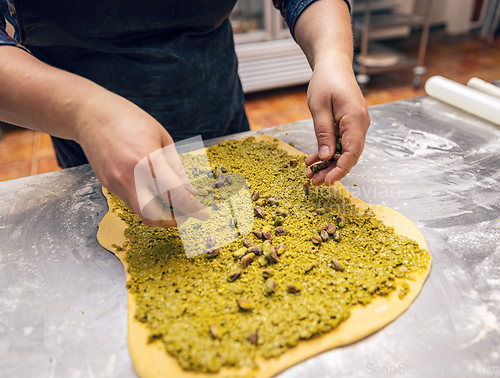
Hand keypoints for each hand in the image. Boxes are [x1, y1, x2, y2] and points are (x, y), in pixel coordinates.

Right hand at [75, 92, 208, 226]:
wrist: (90, 115)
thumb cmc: (130, 120)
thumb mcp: (162, 138)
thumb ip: (177, 168)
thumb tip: (191, 192)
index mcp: (148, 160)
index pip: (175, 194)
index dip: (192, 208)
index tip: (203, 214)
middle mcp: (130, 176)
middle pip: (154, 215)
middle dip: (173, 220)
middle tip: (186, 214)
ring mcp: (116, 183)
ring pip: (141, 212)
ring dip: (159, 213)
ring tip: (172, 203)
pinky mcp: (108, 185)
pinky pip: (131, 202)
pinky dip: (146, 202)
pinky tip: (153, 191)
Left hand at [305, 57, 370, 185]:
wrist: (333, 65)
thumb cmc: (326, 80)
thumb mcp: (319, 107)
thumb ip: (323, 133)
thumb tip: (327, 157)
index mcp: (355, 118)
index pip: (353, 151)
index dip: (341, 169)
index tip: (328, 181)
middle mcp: (360, 123)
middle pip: (350, 155)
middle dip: (332, 170)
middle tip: (314, 181)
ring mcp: (356, 125)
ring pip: (345, 151)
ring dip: (329, 163)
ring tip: (311, 173)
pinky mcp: (350, 125)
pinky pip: (341, 143)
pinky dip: (329, 152)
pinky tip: (314, 160)